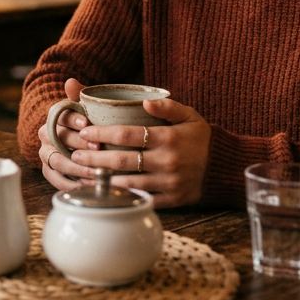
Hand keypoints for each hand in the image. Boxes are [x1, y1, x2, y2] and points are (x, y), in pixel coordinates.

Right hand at [38, 78, 94, 192]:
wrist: (80, 142)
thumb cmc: (89, 123)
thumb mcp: (87, 108)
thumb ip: (81, 95)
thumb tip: (70, 81)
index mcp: (54, 117)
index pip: (60, 115)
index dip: (72, 119)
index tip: (87, 122)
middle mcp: (45, 134)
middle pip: (59, 139)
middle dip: (79, 144)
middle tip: (98, 149)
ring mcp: (45, 153)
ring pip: (57, 161)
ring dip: (76, 167)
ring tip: (95, 172)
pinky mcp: (48, 171)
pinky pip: (55, 179)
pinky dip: (71, 183)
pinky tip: (87, 186)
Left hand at [68, 97, 211, 208]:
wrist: (225, 167)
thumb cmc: (201, 138)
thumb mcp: (190, 115)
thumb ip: (167, 106)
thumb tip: (144, 100)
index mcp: (167, 138)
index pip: (127, 134)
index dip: (102, 133)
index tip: (85, 131)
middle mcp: (166, 161)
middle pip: (122, 159)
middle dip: (94, 157)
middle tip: (75, 154)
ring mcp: (168, 182)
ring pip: (128, 182)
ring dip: (102, 179)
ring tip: (82, 173)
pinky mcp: (171, 199)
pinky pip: (142, 198)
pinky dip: (122, 196)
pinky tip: (105, 192)